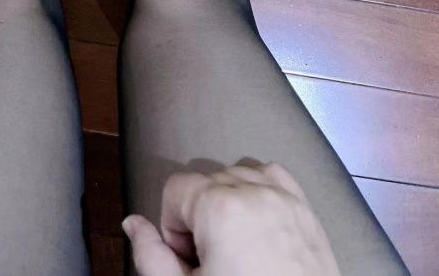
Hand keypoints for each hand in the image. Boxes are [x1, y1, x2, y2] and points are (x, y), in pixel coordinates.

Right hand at [122, 161, 340, 274]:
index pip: (174, 188)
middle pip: (204, 182)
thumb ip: (150, 256)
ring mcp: (283, 197)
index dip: (172, 228)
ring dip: (227, 202)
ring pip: (237, 174)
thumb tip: (132, 223)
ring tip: (234, 247)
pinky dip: (259, 190)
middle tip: (211, 264)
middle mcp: (253, 191)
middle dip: (199, 218)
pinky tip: (257, 226)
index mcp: (219, 207)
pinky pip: (272, 176)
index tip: (188, 260)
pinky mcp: (306, 210)